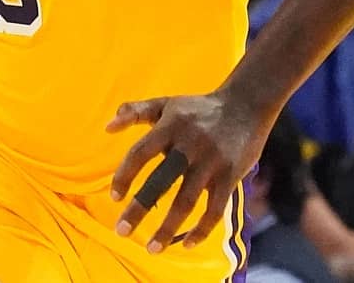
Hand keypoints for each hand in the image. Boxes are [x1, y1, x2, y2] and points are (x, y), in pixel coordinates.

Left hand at [107, 91, 268, 252]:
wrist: (246, 104)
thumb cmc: (199, 108)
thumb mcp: (166, 104)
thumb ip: (135, 112)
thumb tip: (107, 127)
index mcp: (170, 126)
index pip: (140, 153)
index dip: (124, 176)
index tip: (114, 197)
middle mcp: (189, 145)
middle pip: (160, 181)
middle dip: (139, 208)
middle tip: (121, 231)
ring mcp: (211, 162)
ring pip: (186, 201)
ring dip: (168, 228)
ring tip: (152, 248)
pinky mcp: (230, 176)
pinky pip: (214, 209)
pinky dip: (201, 229)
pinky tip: (187, 244)